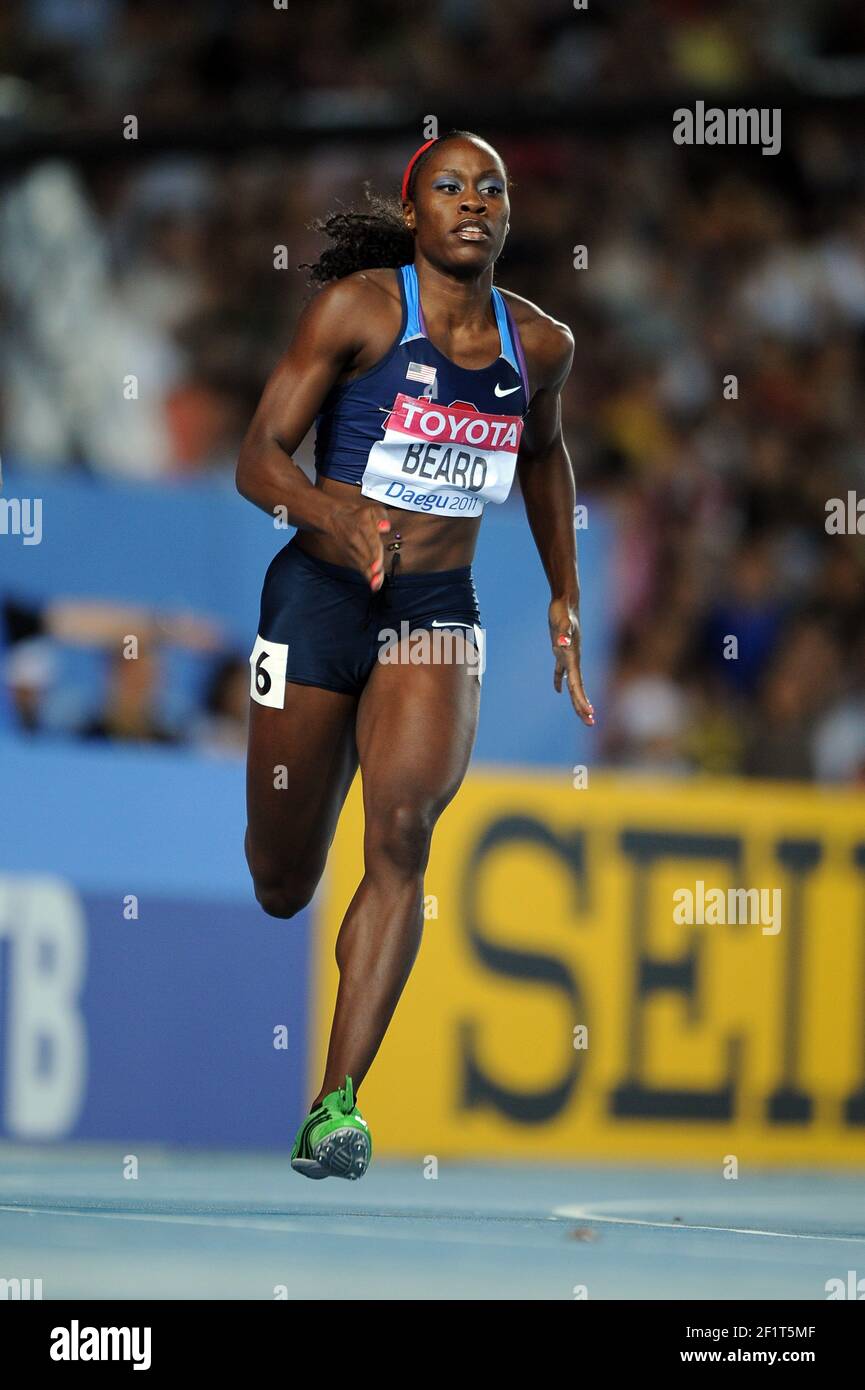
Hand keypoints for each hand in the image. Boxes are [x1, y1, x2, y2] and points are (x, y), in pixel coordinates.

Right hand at [327, 502, 391, 589]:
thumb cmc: (360, 514)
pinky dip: (367, 577)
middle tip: (377, 579)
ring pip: (362, 564)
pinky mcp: (351, 557)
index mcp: (363, 527)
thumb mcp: (373, 508)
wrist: (336, 518)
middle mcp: (356, 539)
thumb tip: (385, 527)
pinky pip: (360, 568)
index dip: (374, 555)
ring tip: (376, 585)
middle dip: (372, 568)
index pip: (371, 542)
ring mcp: (352, 549)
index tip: (376, 566)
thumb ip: (381, 516)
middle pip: (366, 556)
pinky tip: (374, 586)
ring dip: (370, 575)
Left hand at [549, 597, 594, 725]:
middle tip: (590, 723)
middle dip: (583, 706)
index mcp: (573, 658)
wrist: (566, 600)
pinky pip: (561, 671)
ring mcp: (568, 656)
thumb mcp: (561, 622)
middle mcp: (573, 660)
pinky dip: (560, 681)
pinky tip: (558, 690)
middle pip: (578, 688)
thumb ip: (563, 632)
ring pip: (573, 682)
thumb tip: (563, 642)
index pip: (578, 684)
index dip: (582, 699)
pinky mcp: (561, 651)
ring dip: (576, 697)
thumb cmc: (563, 611)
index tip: (588, 714)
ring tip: (582, 713)